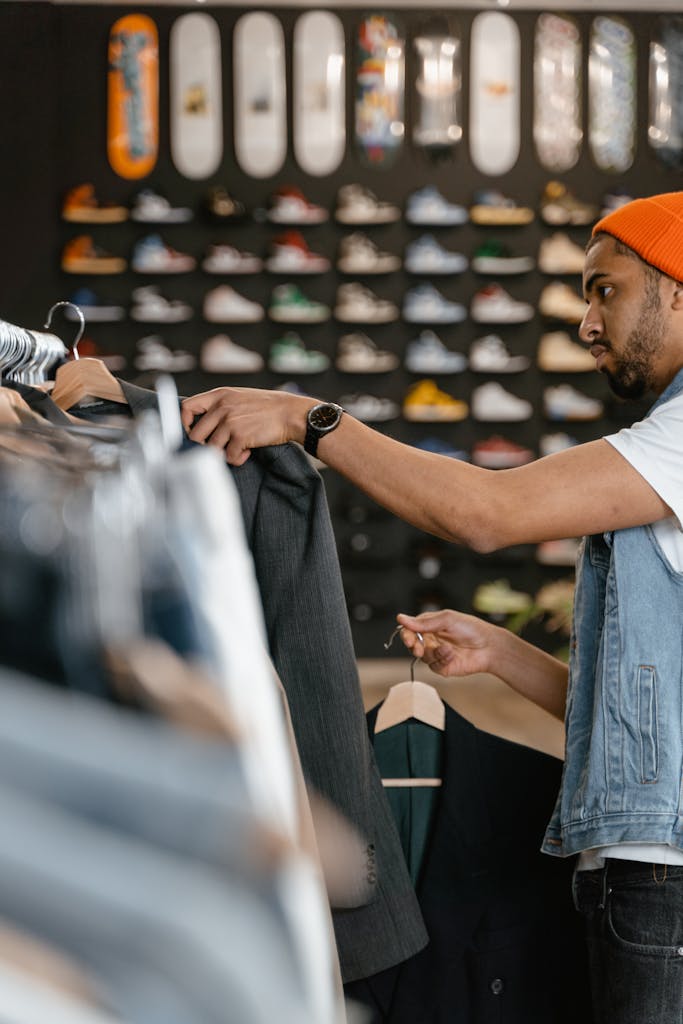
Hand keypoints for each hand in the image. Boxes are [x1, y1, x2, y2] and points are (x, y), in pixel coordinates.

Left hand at [180, 387, 316, 464]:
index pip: (187, 407)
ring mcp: (230, 422)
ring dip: (223, 453)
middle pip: (196, 434)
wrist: (291, 413)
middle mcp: (222, 407)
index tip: (194, 433)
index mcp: (219, 395)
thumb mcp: (240, 397)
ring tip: (237, 449)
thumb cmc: (268, 407)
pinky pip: (229, 457)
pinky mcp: (241, 437)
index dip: (185, 424)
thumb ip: (220, 406)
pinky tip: (247, 452)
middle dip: (204, 446)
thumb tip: (203, 424)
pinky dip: (238, 459)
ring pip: (211, 449)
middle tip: (218, 448)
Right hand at [396, 609, 496, 678]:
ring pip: (423, 657)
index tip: (409, 638)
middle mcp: (431, 639)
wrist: (489, 647)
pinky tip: (452, 655)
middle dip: (414, 646)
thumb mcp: (447, 619)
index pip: (410, 629)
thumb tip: (401, 618)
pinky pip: (433, 666)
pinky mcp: (442, 667)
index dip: (407, 634)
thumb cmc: (471, 629)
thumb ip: (424, 622)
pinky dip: (442, 660)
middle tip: (418, 648)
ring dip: (433, 653)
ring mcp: (436, 653)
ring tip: (447, 649)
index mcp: (430, 625)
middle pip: (413, 645)